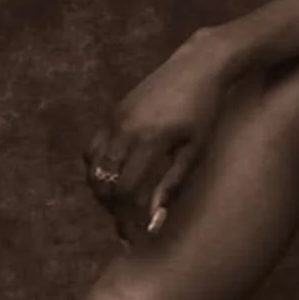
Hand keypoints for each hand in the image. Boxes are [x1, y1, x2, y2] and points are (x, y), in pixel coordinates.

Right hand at [83, 34, 233, 246]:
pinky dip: (98, 168)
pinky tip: (117, 177)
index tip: (136, 235)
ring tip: (122, 204)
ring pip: (91, 167)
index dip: (127, 218)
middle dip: (112, 209)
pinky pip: (93, 148)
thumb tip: (153, 221)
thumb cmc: (206, 109)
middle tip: (128, 223)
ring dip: (102, 190)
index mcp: (150, 140)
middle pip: (101, 182)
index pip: (125, 191)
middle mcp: (126, 127)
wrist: (200, 64)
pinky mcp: (114, 111)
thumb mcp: (195, 149)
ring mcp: (116, 117)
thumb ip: (172, 185)